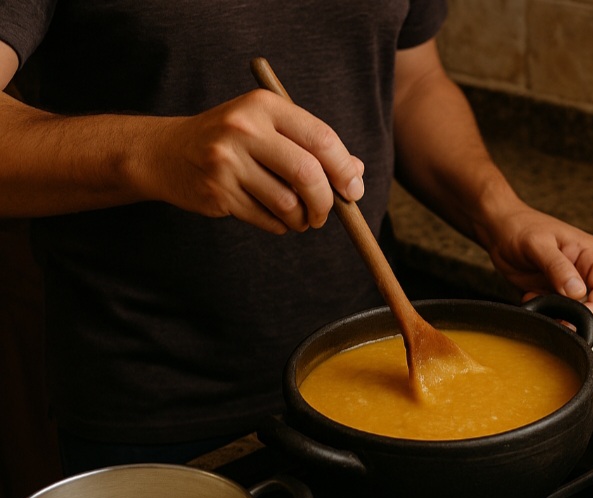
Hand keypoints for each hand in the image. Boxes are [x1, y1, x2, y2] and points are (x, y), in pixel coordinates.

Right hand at [142, 89, 364, 234]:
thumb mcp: (269, 128)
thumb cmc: (232, 140)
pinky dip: (281, 225)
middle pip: (308, 174)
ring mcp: (227, 162)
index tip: (353, 190)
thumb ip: (311, 146)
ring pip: (288, 203)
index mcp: (263, 106)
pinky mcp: (217, 192)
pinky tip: (275, 216)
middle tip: (326, 213)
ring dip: (303, 219)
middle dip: (327, 202)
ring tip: (301, 218)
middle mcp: (244, 129)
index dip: (345, 169)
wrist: (166, 152)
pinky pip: (267, 219)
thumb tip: (356, 174)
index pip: (321, 139)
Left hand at [480, 206, 592, 318]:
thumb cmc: (520, 226)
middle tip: (556, 317)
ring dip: (558, 313)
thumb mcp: (538, 245)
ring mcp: (568, 282)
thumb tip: (578, 292)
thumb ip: (558, 268)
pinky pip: (556, 311)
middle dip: (576, 315)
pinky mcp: (553, 291)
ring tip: (537, 299)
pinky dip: (544, 310)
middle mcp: (583, 269)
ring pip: (575, 310)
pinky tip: (530, 296)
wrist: (498, 229)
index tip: (579, 318)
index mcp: (590, 253)